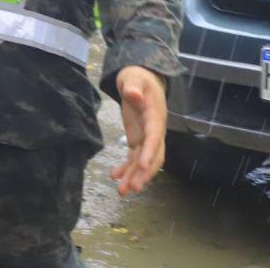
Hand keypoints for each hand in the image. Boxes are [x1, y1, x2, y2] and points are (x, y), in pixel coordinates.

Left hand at [110, 66, 167, 196]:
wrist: (142, 79)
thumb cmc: (138, 77)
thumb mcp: (134, 77)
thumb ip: (133, 87)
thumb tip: (133, 95)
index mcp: (155, 116)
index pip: (154, 137)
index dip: (150, 152)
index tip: (142, 166)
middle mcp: (154, 130)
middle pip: (153, 156)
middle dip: (144, 173)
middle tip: (133, 188)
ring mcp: (146, 136)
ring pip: (143, 161)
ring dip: (134, 176)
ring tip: (122, 192)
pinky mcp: (137, 138)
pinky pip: (134, 157)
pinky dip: (126, 168)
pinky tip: (114, 177)